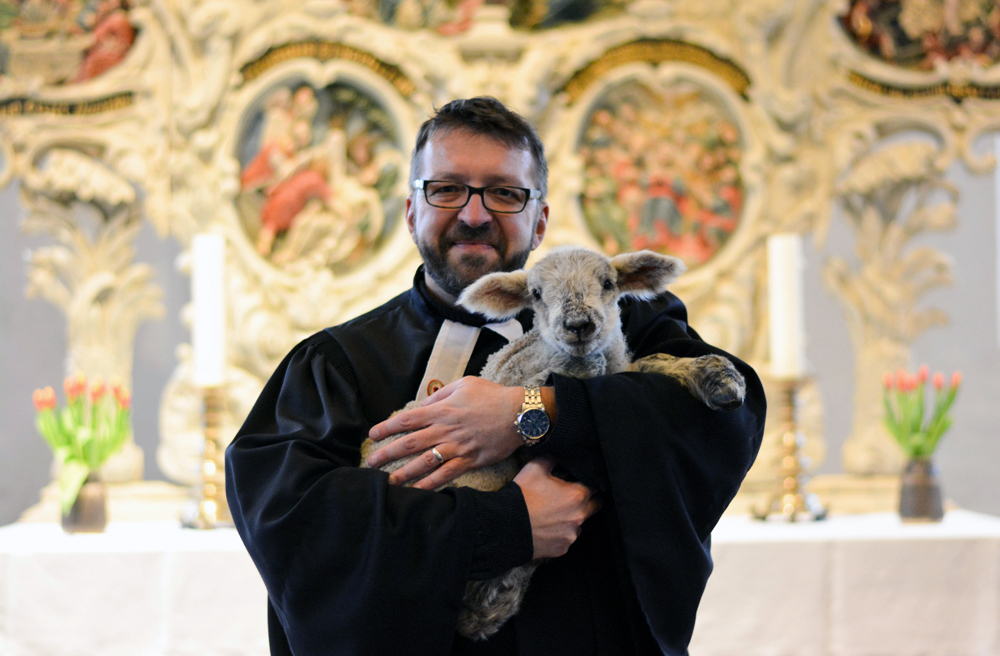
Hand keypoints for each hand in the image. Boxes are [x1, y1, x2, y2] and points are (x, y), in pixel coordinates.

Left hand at [366, 377, 523, 489]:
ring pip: (424, 462)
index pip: (407, 419)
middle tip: (371, 462)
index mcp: (442, 409)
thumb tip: (423, 406)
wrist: (520, 413)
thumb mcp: (464, 384)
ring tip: (388, 482)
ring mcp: (457, 447)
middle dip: (388, 453)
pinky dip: (430, 485)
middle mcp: (446, 429)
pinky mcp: (470, 460)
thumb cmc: (492, 395)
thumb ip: (440, 395)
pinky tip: (417, 492)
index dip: (387, 427)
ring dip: (404, 473)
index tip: (373, 434)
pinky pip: (446, 475)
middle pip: (410, 443)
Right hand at [514, 458, 599, 559]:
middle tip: (570, 497)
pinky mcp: (562, 548)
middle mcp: (579, 517)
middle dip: (587, 501)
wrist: (506, 527)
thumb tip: (560, 453)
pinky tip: (547, 528)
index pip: (595, 486)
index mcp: (577, 495)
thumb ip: (552, 458)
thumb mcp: (535, 468)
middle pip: (594, 507)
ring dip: (572, 518)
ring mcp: (572, 535)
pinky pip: (566, 538)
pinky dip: (560, 533)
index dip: (587, 482)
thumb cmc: (522, 496)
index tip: (579, 482)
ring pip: (579, 524)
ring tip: (554, 514)